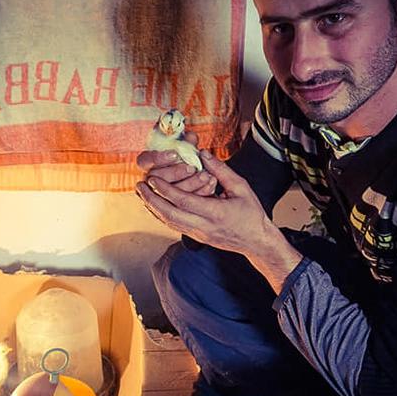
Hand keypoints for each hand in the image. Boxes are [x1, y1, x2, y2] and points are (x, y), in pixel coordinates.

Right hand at [135, 131, 216, 195]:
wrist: (195, 171)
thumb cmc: (186, 155)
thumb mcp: (186, 146)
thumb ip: (187, 142)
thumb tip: (191, 137)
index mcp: (148, 163)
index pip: (144, 161)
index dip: (158, 158)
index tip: (176, 154)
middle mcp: (150, 179)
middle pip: (156, 179)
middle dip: (175, 173)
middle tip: (192, 168)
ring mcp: (161, 193)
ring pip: (170, 194)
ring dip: (190, 184)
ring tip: (206, 176)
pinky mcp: (176, 203)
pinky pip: (184, 202)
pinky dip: (200, 193)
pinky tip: (211, 185)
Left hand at [136, 149, 271, 254]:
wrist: (257, 242)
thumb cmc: (251, 212)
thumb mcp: (241, 187)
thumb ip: (221, 170)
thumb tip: (202, 154)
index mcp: (216, 213)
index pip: (184, 201)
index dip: (165, 190)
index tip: (152, 178)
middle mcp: (203, 226)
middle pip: (170, 215)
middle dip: (151, 200)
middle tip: (139, 185)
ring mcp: (198, 234)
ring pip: (169, 222)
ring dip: (153, 208)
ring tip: (141, 193)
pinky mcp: (196, 238)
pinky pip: (174, 226)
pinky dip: (161, 215)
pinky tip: (154, 204)